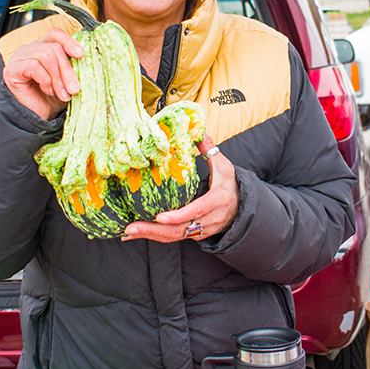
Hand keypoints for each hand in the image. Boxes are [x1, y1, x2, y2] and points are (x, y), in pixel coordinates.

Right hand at [2, 28, 83, 120]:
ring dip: (57, 77)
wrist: (35, 118)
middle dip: (67, 70)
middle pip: (54, 48)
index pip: (55, 34)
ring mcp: (19, 58)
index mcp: (42, 47)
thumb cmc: (50, 99)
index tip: (81, 55)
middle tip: (74, 89)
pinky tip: (47, 90)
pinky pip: (34, 66)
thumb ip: (73, 67)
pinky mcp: (12, 70)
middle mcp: (29, 49)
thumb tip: (88, 59)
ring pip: (45, 55)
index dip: (69, 41)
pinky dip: (45, 80)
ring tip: (61, 93)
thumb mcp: (66, 80)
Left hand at [122, 134, 237, 242]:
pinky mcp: (194, 235)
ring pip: (174, 237)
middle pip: (179, 229)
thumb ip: (209, 149)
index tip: (159, 216)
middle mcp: (209, 219)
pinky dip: (154, 237)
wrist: (241, 208)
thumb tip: (198, 130)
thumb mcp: (223, 166)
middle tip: (130, 228)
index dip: (177, 215)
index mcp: (217, 201)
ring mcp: (201, 230)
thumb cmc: (229, 185)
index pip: (196, 210)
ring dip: (150, 235)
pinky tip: (137, 234)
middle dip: (153, 230)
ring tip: (128, 233)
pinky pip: (173, 238)